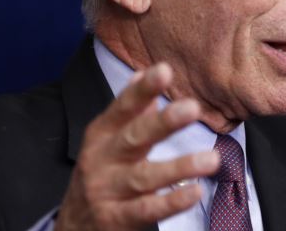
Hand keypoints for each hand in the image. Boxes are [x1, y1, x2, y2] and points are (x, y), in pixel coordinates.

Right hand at [55, 63, 218, 229]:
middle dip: (163, 123)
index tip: (164, 70)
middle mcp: (103, 160)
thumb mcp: (107, 139)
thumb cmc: (100, 171)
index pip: (123, 108)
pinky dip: (171, 202)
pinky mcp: (117, 218)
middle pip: (134, 138)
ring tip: (212, 159)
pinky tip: (195, 192)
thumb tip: (143, 74)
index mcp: (102, 134)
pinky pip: (147, 210)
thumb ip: (128, 109)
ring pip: (145, 177)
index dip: (143, 90)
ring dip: (179, 167)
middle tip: (192, 107)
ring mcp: (109, 191)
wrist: (73, 224)